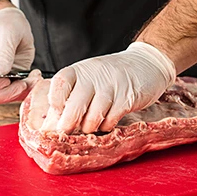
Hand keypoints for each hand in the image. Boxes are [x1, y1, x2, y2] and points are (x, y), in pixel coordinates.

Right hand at [0, 7, 34, 102]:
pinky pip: (18, 93)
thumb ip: (3, 54)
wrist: (15, 24)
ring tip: (35, 78)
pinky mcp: (13, 80)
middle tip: (24, 84)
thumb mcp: (7, 33)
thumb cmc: (6, 24)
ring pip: (5, 97)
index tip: (6, 80)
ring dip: (22, 93)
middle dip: (7, 95)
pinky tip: (36, 77)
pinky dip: (29, 89)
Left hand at [41, 42, 175, 133]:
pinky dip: (105, 126)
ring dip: (88, 127)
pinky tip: (106, 121)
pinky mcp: (127, 99)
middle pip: (75, 106)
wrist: (146, 64)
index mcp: (79, 71)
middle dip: (68, 124)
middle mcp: (94, 77)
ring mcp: (112, 87)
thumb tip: (49, 126)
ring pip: (92, 118)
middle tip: (68, 131)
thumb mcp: (87, 80)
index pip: (60, 83)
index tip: (58, 112)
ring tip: (90, 125)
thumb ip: (68, 99)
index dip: (55, 101)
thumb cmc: (110, 76)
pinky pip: (110, 121)